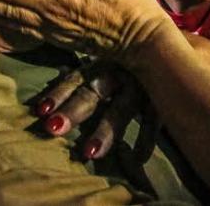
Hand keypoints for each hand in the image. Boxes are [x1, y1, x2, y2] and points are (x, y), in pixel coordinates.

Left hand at [34, 62, 154, 161]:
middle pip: (92, 92)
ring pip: (121, 108)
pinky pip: (153, 120)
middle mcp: (119, 72)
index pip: (76, 78)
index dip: (59, 93)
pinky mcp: (161, 98)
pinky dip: (146, 138)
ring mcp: (141, 85)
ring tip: (90, 153)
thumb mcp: (111, 60)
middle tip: (53, 128)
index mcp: (102, 63)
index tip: (41, 111)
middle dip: (74, 110)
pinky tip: (138, 157)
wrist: (168, 52)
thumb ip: (88, 73)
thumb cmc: (133, 62)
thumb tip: (58, 77)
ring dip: (105, 130)